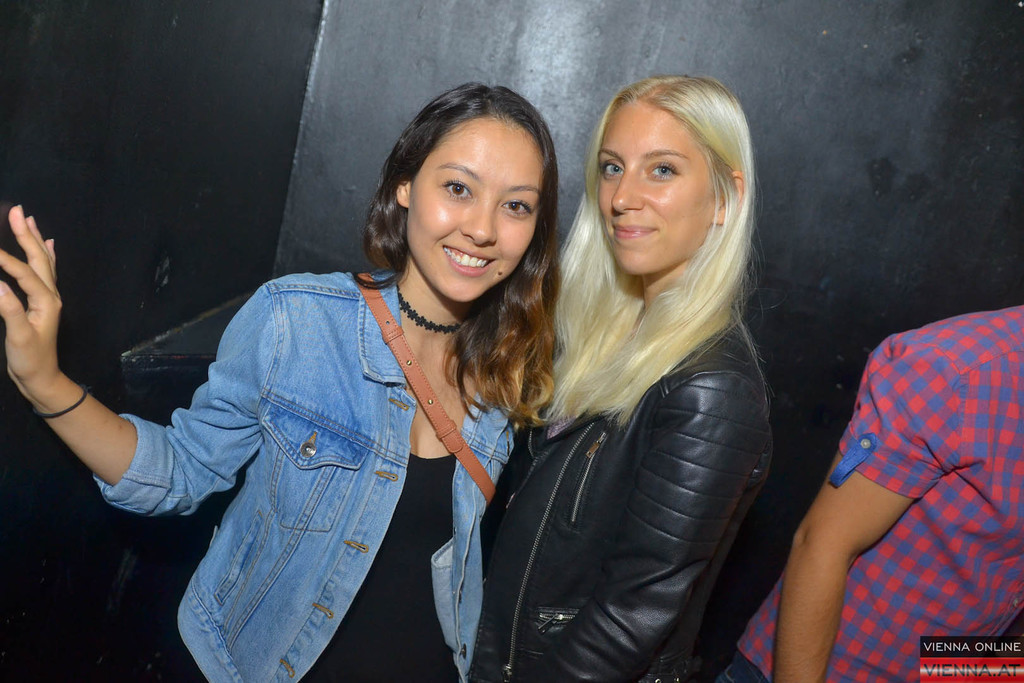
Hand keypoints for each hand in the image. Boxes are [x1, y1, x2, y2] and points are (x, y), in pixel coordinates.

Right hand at [0, 205, 62, 399]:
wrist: (42, 378)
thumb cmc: (30, 360)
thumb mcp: (18, 337)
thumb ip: (8, 310)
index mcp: (45, 301)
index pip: (24, 273)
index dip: (4, 259)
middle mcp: (50, 295)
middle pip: (39, 259)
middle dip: (27, 234)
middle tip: (18, 210)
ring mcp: (47, 298)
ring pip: (43, 262)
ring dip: (35, 240)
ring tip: (29, 219)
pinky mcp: (41, 303)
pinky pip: (44, 272)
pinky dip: (44, 255)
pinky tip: (47, 244)